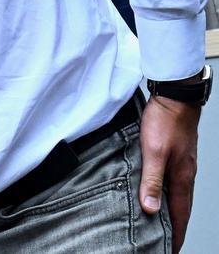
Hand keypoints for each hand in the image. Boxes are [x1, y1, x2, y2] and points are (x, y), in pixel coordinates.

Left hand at [139, 95, 200, 251]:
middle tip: (164, 243)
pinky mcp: (175, 154)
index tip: (170, 250)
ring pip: (176, 194)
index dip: (175, 234)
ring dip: (168, 210)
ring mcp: (181, 164)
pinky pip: (171, 180)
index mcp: (182, 178)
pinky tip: (156, 191)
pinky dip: (165, 192)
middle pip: (180, 207)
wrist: (174, 97)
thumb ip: (152, 180)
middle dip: (173, 227)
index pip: (180, 214)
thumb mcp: (153, 153)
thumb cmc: (165, 121)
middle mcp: (185, 174)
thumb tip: (150, 209)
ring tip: (159, 223)